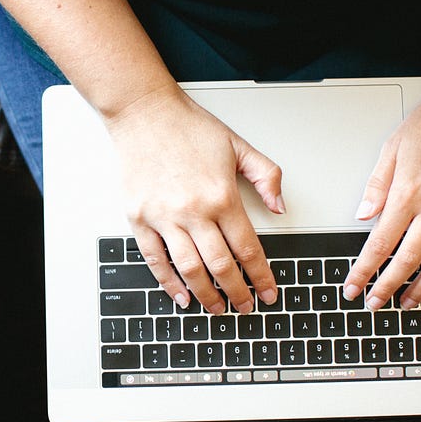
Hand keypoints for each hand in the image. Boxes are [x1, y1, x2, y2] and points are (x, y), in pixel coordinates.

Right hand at [105, 85, 284, 314]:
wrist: (144, 113)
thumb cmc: (188, 127)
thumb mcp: (238, 146)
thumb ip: (266, 176)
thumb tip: (280, 207)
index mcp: (222, 196)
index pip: (248, 249)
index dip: (260, 277)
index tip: (267, 293)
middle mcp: (194, 211)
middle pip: (221, 266)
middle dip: (237, 293)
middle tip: (244, 307)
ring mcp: (164, 217)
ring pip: (190, 269)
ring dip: (206, 295)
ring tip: (216, 307)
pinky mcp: (140, 218)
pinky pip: (155, 259)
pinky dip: (169, 282)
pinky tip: (181, 295)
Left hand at [343, 91, 420, 309]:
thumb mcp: (393, 148)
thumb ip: (377, 186)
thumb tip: (362, 215)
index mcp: (408, 192)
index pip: (379, 243)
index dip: (364, 270)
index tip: (353, 287)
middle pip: (408, 259)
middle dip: (387, 286)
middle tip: (374, 302)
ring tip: (407, 302)